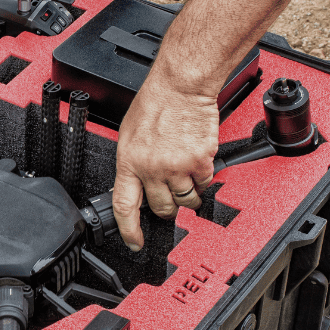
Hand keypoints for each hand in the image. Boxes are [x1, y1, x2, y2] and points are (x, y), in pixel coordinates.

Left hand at [113, 82, 218, 250]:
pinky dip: (203, 179)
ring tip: (185, 178)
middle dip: (167, 209)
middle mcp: (152, 169)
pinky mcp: (200, 162)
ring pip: (186, 200)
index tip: (134, 243)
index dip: (129, 230)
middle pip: (161, 208)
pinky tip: (197, 163)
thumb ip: (131, 165)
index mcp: (129, 163)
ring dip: (188, 196)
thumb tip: (132, 186)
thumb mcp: (128, 137)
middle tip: (169, 199)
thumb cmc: (154, 105)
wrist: (180, 87)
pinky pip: (204, 184)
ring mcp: (177, 167)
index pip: (125, 207)